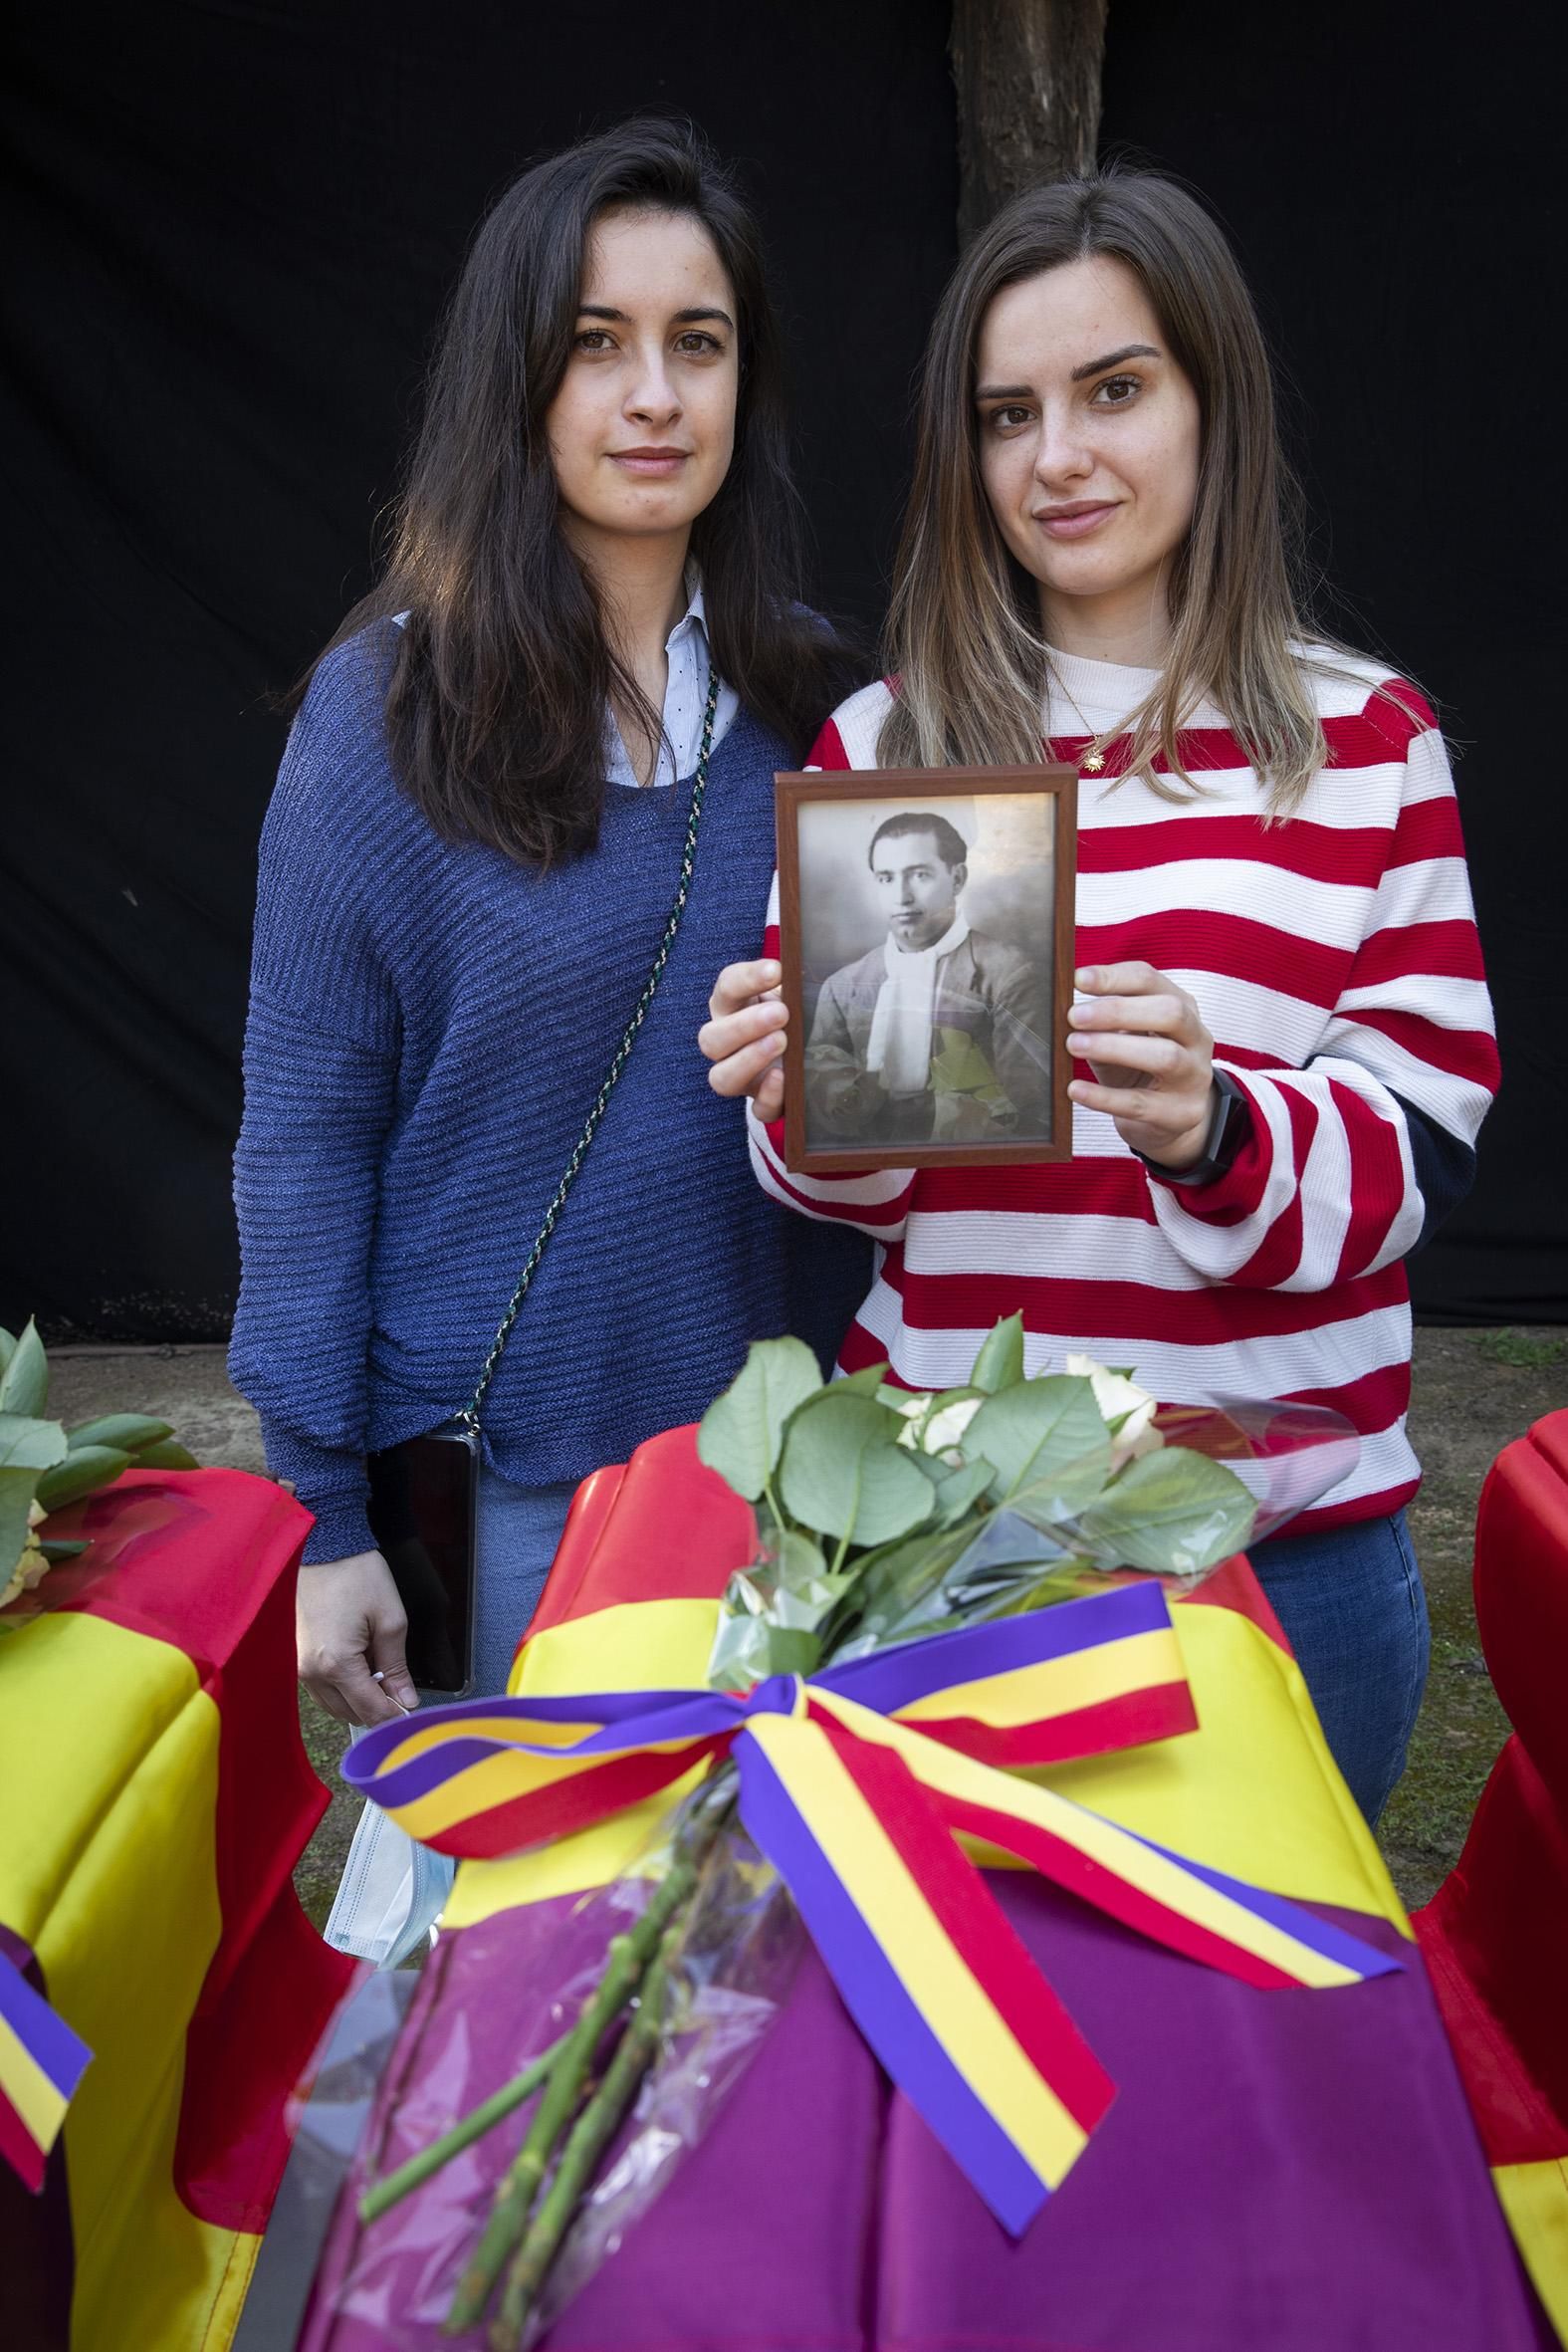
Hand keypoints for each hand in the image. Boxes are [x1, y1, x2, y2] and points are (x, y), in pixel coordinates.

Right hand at [296, 1548, 419, 1725]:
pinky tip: (360, 1664)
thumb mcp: (391, 1620)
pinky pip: (322, 1689)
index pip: (370, 1711)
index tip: (412, 1711)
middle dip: (377, 1707)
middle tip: (399, 1685)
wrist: (326, 1547)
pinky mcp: (297, 1658)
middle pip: (351, 1715)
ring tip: (380, 1669)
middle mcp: (312, 1673)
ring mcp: (300, 1667)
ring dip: (359, 1699)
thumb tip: (407, 1701)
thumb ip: (398, 1668)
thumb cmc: (359, 1576)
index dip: (395, 1716)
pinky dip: (343, 1687)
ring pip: (335, 1706)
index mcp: (336, 1665)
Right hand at [700, 959, 788, 1121]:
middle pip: (711, 1039)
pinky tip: (784, 1077)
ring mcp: (742, 1078)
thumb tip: (801, 970)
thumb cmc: (799, 1011)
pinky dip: (768, 1096)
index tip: (776, 970)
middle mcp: (727, 1044)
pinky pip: (757, 1110)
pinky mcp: (763, 1103)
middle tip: (780, 1013)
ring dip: (748, 1060)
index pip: (726, 988)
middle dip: (743, 1026)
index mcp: (732, 1008)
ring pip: (721, 1079)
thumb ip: (794, 983)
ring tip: (781, 1041)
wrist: (821, 1049)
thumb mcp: (796, 993)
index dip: (746, 979)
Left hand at [1067, 962, 1215, 1169]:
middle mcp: (1197, 1038)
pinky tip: (1075, 1089)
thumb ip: (1103, 1020)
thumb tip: (1064, 1009)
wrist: (1171, 1118)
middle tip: (1074, 1016)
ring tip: (1073, 1045)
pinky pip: (1141, 1103)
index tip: (1078, 979)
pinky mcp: (1181, 1114)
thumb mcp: (1125, 1036)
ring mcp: (1194, 1077)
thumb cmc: (1140, 1067)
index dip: (1114, 977)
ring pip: (1164, 1056)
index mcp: (1182, 1007)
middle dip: (1118, 1010)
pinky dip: (1104, 1096)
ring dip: (1114, 1048)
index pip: (1151, 980)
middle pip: (1170, 1012)